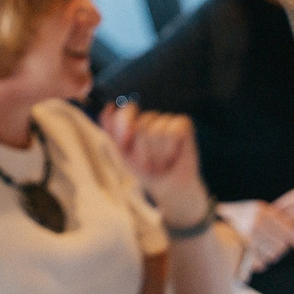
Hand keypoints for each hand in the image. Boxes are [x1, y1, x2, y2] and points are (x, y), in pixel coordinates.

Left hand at [99, 101, 209, 219]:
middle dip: (143, 151)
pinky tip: (173, 154)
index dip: (125, 130)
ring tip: (161, 162)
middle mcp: (149, 118)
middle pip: (142, 126)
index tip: (126, 145)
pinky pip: (174, 131)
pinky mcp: (183, 124)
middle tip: (148, 162)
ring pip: (158, 132)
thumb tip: (110, 105)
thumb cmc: (145, 171)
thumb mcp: (122, 153)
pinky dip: (171, 148)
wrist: (168, 188)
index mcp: (132, 122)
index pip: (126, 112)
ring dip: (158, 154)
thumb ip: (112, 130)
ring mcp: (167, 120)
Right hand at [219, 199, 293, 272]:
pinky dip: (262, 262)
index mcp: (263, 211)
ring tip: (263, 247)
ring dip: (272, 254)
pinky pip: (262, 263)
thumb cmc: (244, 215)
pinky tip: (256, 255)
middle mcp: (256, 223)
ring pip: (273, 255)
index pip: (288, 229)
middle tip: (274, 243)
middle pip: (282, 245)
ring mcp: (248, 237)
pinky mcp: (241, 250)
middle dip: (282, 247)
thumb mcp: (261, 210)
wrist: (215, 220)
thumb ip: (279, 219)